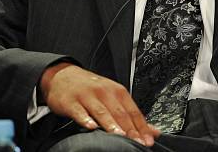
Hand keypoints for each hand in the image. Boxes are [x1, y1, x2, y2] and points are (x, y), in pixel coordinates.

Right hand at [39, 62, 159, 146]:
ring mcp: (87, 96)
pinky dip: (85, 119)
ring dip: (111, 124)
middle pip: (120, 113)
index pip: (133, 111)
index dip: (142, 127)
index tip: (148, 141)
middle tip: (138, 143)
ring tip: (120, 136)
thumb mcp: (113, 96)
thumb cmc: (91, 89)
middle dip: (130, 129)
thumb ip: (131, 114)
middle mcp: (104, 92)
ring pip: (102, 112)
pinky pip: (79, 111)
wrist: (64, 75)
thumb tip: (153, 131)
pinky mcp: (71, 101)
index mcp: (117, 91)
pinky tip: (91, 127)